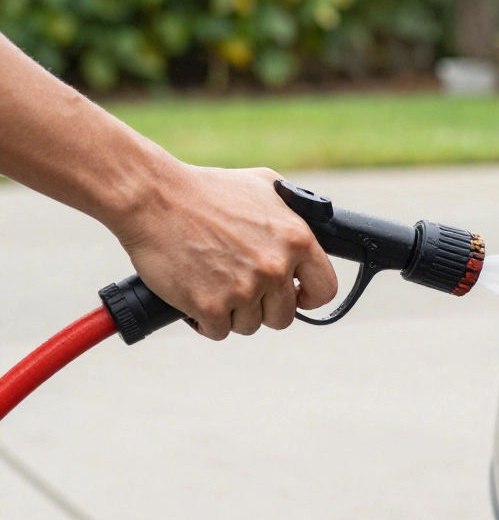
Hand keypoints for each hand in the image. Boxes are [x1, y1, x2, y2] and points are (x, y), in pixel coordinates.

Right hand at [113, 164, 338, 339]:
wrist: (154, 197)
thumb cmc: (207, 189)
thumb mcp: (265, 187)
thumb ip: (295, 215)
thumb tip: (312, 235)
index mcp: (297, 240)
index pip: (324, 290)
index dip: (308, 297)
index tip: (295, 296)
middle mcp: (275, 268)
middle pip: (283, 317)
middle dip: (264, 307)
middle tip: (241, 287)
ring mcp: (244, 290)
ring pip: (250, 326)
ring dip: (233, 312)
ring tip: (214, 283)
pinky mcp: (210, 306)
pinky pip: (218, 331)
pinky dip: (205, 320)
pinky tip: (196, 295)